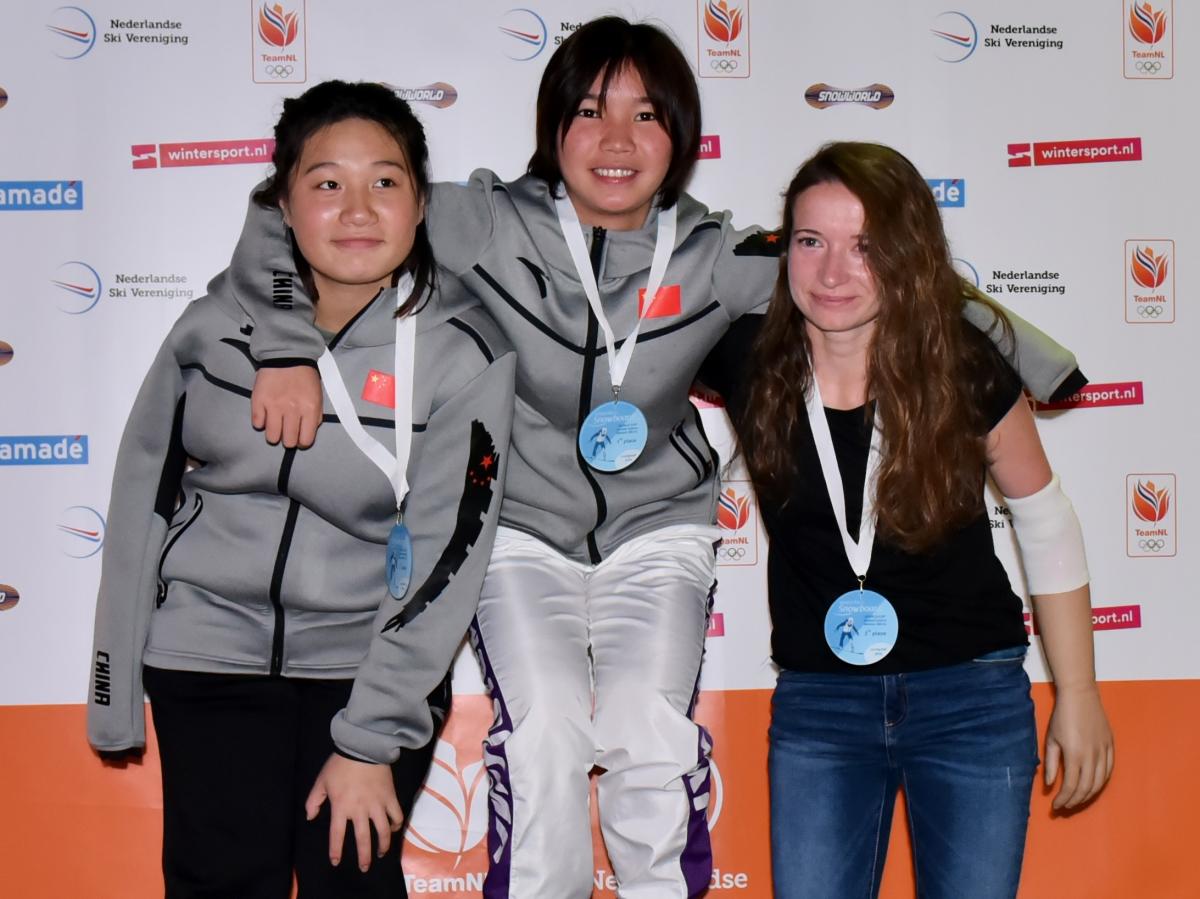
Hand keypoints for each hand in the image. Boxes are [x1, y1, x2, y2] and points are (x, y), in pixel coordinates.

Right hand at [251, 366, 321, 447]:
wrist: (287, 355)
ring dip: (274, 434)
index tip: (299, 437)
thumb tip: (307, 433)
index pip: (306, 440)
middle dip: (288, 439)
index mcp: (310, 409)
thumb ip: (315, 416)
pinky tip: (265, 414)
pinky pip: (257, 424)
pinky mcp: (258, 401)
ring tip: (275, 424)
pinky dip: (261, 422)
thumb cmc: (305, 378)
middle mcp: (292, 410)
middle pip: (288, 441)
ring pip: (271, 437)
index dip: (302, 442)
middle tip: (286, 430)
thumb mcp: (317, 397)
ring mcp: (274, 406)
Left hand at [305, 752, 402, 870]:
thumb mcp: (322, 781)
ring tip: (382, 852)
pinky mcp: (390, 797)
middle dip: (364, 856)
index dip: (336, 850)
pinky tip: (393, 828)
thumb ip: (314, 800)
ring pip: (382, 831)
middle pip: (363, 839)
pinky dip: (396, 824)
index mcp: (341, 807)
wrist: (364, 747)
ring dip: (383, 844)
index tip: (336, 861)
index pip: (337, 835)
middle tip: (364, 867)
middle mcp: (360, 810)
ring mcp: (377, 805)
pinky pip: (396, 815)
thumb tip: (310, 817)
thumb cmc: (340, 765)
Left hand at [1044, 685, 1113, 809]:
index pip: (1071, 786)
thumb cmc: (1062, 716)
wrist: (1080, 696)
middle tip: (1065, 806)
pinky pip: (1108, 771)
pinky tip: (1092, 787)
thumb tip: (1050, 784)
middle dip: (1075, 801)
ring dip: (1088, 795)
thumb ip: (1051, 764)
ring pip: (1099, 783)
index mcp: (1075, 755)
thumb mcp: (1051, 739)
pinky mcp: (1111, 747)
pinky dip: (1100, 783)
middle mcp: (1092, 757)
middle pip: (1086, 788)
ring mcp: (1104, 752)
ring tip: (1076, 800)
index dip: (1063, 799)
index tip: (1055, 806)